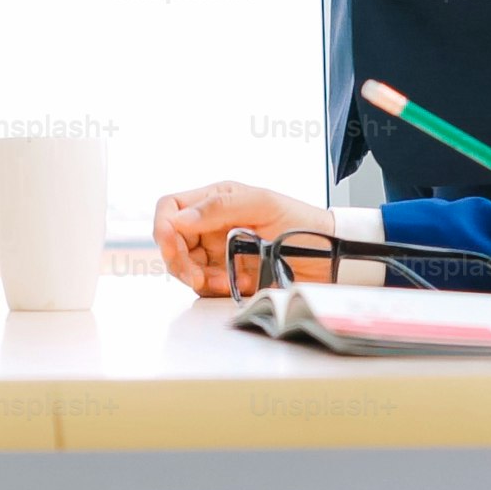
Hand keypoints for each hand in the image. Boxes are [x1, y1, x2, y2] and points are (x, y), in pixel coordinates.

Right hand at [150, 180, 334, 294]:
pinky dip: (216, 288)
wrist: (328, 256)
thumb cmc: (301, 222)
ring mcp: (217, 251)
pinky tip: (239, 283)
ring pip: (184, 267)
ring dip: (198, 278)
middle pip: (172, 242)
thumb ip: (219, 207)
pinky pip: (205, 286)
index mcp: (215, 200)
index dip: (162, 226)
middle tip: (197, 275)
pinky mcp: (226, 276)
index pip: (170, 208)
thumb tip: (179, 219)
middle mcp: (211, 225)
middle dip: (178, 261)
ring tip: (226, 280)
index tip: (169, 245)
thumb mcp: (262, 204)